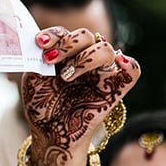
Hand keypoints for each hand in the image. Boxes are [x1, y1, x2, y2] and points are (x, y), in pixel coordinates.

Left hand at [24, 28, 139, 165]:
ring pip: (106, 49)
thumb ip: (36, 60)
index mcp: (64, 53)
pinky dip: (129, 63)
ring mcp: (101, 73)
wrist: (51, 132)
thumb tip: (38, 43)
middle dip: (68, 44)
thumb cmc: (42, 105)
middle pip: (87, 36)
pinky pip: (133, 70)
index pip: (64, 33)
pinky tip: (118, 61)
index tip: (40, 43)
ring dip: (86, 58)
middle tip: (51, 60)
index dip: (54, 34)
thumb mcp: (33, 80)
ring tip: (66, 76)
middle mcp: (84, 59)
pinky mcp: (116, 89)